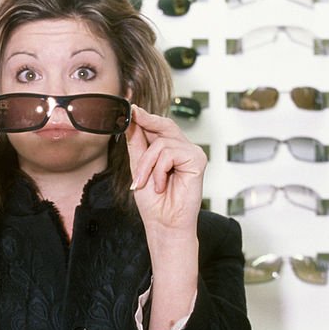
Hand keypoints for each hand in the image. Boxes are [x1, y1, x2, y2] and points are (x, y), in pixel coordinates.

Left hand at [125, 104, 205, 236]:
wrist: (164, 223)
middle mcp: (182, 148)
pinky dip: (159, 170)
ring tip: (146, 182)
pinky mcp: (197, 159)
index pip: (157, 127)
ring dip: (147, 165)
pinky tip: (161, 185)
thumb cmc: (154, 203)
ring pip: (162, 143)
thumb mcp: (139, 168)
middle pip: (163, 125)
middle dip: (145, 122)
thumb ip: (137, 144)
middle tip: (132, 114)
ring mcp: (191, 152)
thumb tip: (132, 119)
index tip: (130, 105)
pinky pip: (170, 153)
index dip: (144, 116)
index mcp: (168, 150)